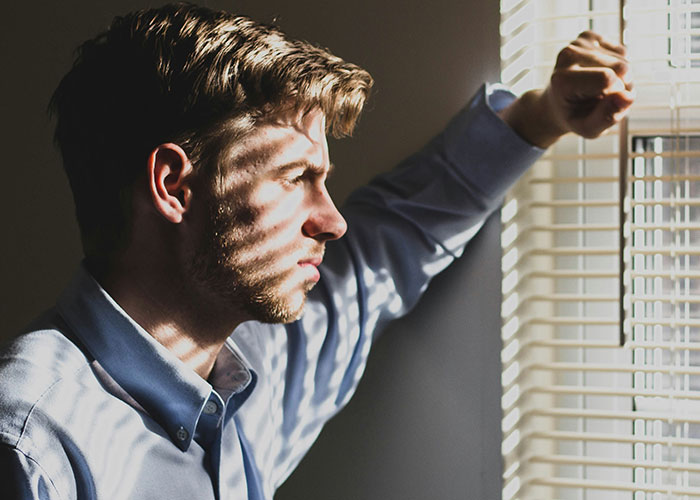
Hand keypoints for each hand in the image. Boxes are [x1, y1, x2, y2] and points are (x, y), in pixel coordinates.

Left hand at [500, 31, 634, 147]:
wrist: (557, 103)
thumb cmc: (573, 116)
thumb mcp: (587, 129)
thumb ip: (606, 117)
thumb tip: (627, 97)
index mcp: (563, 80)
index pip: (607, 78)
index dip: (617, 94)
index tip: (605, 104)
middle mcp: (568, 56)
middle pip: (621, 67)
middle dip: (622, 86)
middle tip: (605, 98)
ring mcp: (577, 43)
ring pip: (623, 59)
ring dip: (621, 78)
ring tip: (602, 89)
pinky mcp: (588, 37)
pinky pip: (621, 51)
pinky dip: (617, 65)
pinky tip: (602, 74)